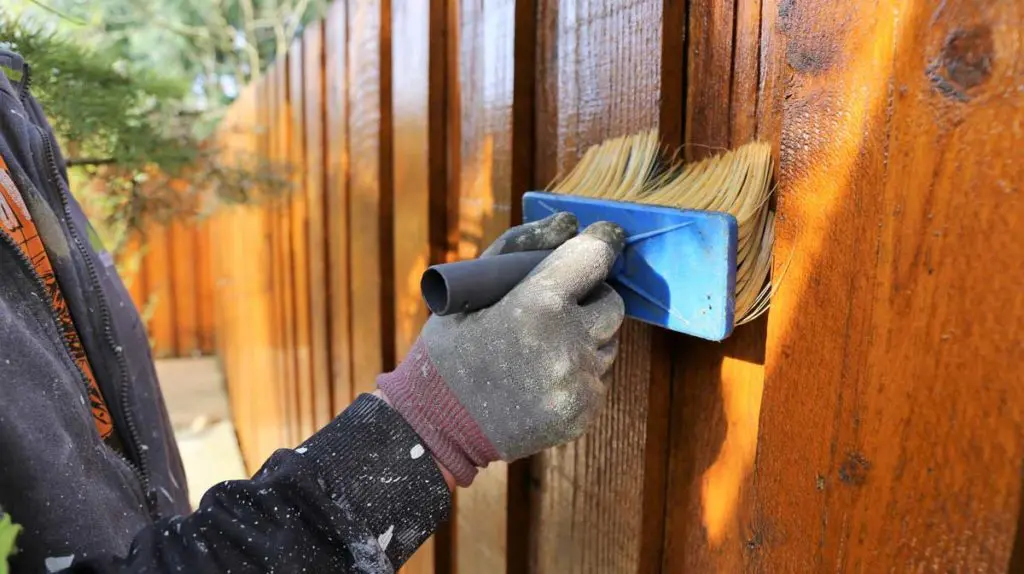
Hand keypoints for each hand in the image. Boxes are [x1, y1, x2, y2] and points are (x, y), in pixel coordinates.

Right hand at [377, 212, 625, 485]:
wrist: (435, 426)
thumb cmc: (450, 349)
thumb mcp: (471, 289)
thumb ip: (521, 247)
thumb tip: (570, 224)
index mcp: (538, 305)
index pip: (595, 257)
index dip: (600, 243)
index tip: (602, 238)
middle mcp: (567, 344)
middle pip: (613, 303)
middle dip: (591, 297)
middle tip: (557, 305)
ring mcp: (578, 383)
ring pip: (608, 343)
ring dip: (586, 337)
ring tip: (540, 348)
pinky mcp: (582, 412)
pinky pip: (599, 378)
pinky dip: (579, 372)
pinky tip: (541, 377)